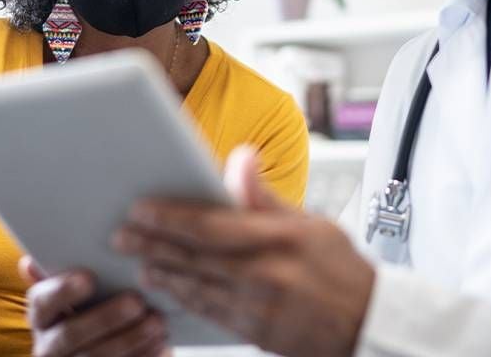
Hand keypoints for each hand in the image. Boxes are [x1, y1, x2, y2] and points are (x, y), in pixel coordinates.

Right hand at [18, 257, 169, 356]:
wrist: (97, 350)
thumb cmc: (88, 310)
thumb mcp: (71, 292)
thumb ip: (60, 273)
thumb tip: (32, 259)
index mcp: (41, 318)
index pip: (42, 304)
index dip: (62, 292)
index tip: (89, 278)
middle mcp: (50, 347)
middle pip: (71, 334)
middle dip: (105, 318)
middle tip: (136, 301)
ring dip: (130, 339)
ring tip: (157, 321)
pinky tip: (162, 344)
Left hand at [112, 146, 375, 356]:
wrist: (370, 325)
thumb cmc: (343, 269)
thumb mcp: (312, 224)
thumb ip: (266, 196)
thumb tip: (241, 157)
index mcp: (279, 239)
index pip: (210, 225)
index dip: (169, 217)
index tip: (141, 209)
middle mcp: (265, 274)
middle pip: (193, 257)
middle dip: (151, 245)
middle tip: (121, 235)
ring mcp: (258, 308)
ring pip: (195, 288)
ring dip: (161, 274)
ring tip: (138, 263)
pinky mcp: (255, 333)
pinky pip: (209, 314)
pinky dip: (184, 300)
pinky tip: (168, 291)